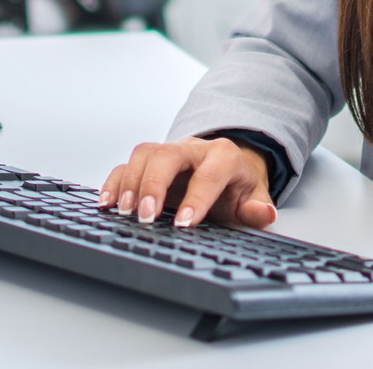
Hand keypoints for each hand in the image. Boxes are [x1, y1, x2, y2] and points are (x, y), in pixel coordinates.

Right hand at [100, 136, 276, 229]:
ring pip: (145, 154)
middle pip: (168, 155)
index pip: (208, 174)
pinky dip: (114, 182)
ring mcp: (168, 152)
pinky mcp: (149, 162)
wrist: (225, 168)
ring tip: (124, 212)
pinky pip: (126, 164)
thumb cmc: (235, 188)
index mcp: (223, 156)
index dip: (196, 198)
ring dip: (131, 183)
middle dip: (154, 185)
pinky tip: (108, 203)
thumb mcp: (252, 199)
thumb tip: (264, 214)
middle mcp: (193, 149)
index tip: (184, 224)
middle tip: (147, 217)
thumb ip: (256, 209)